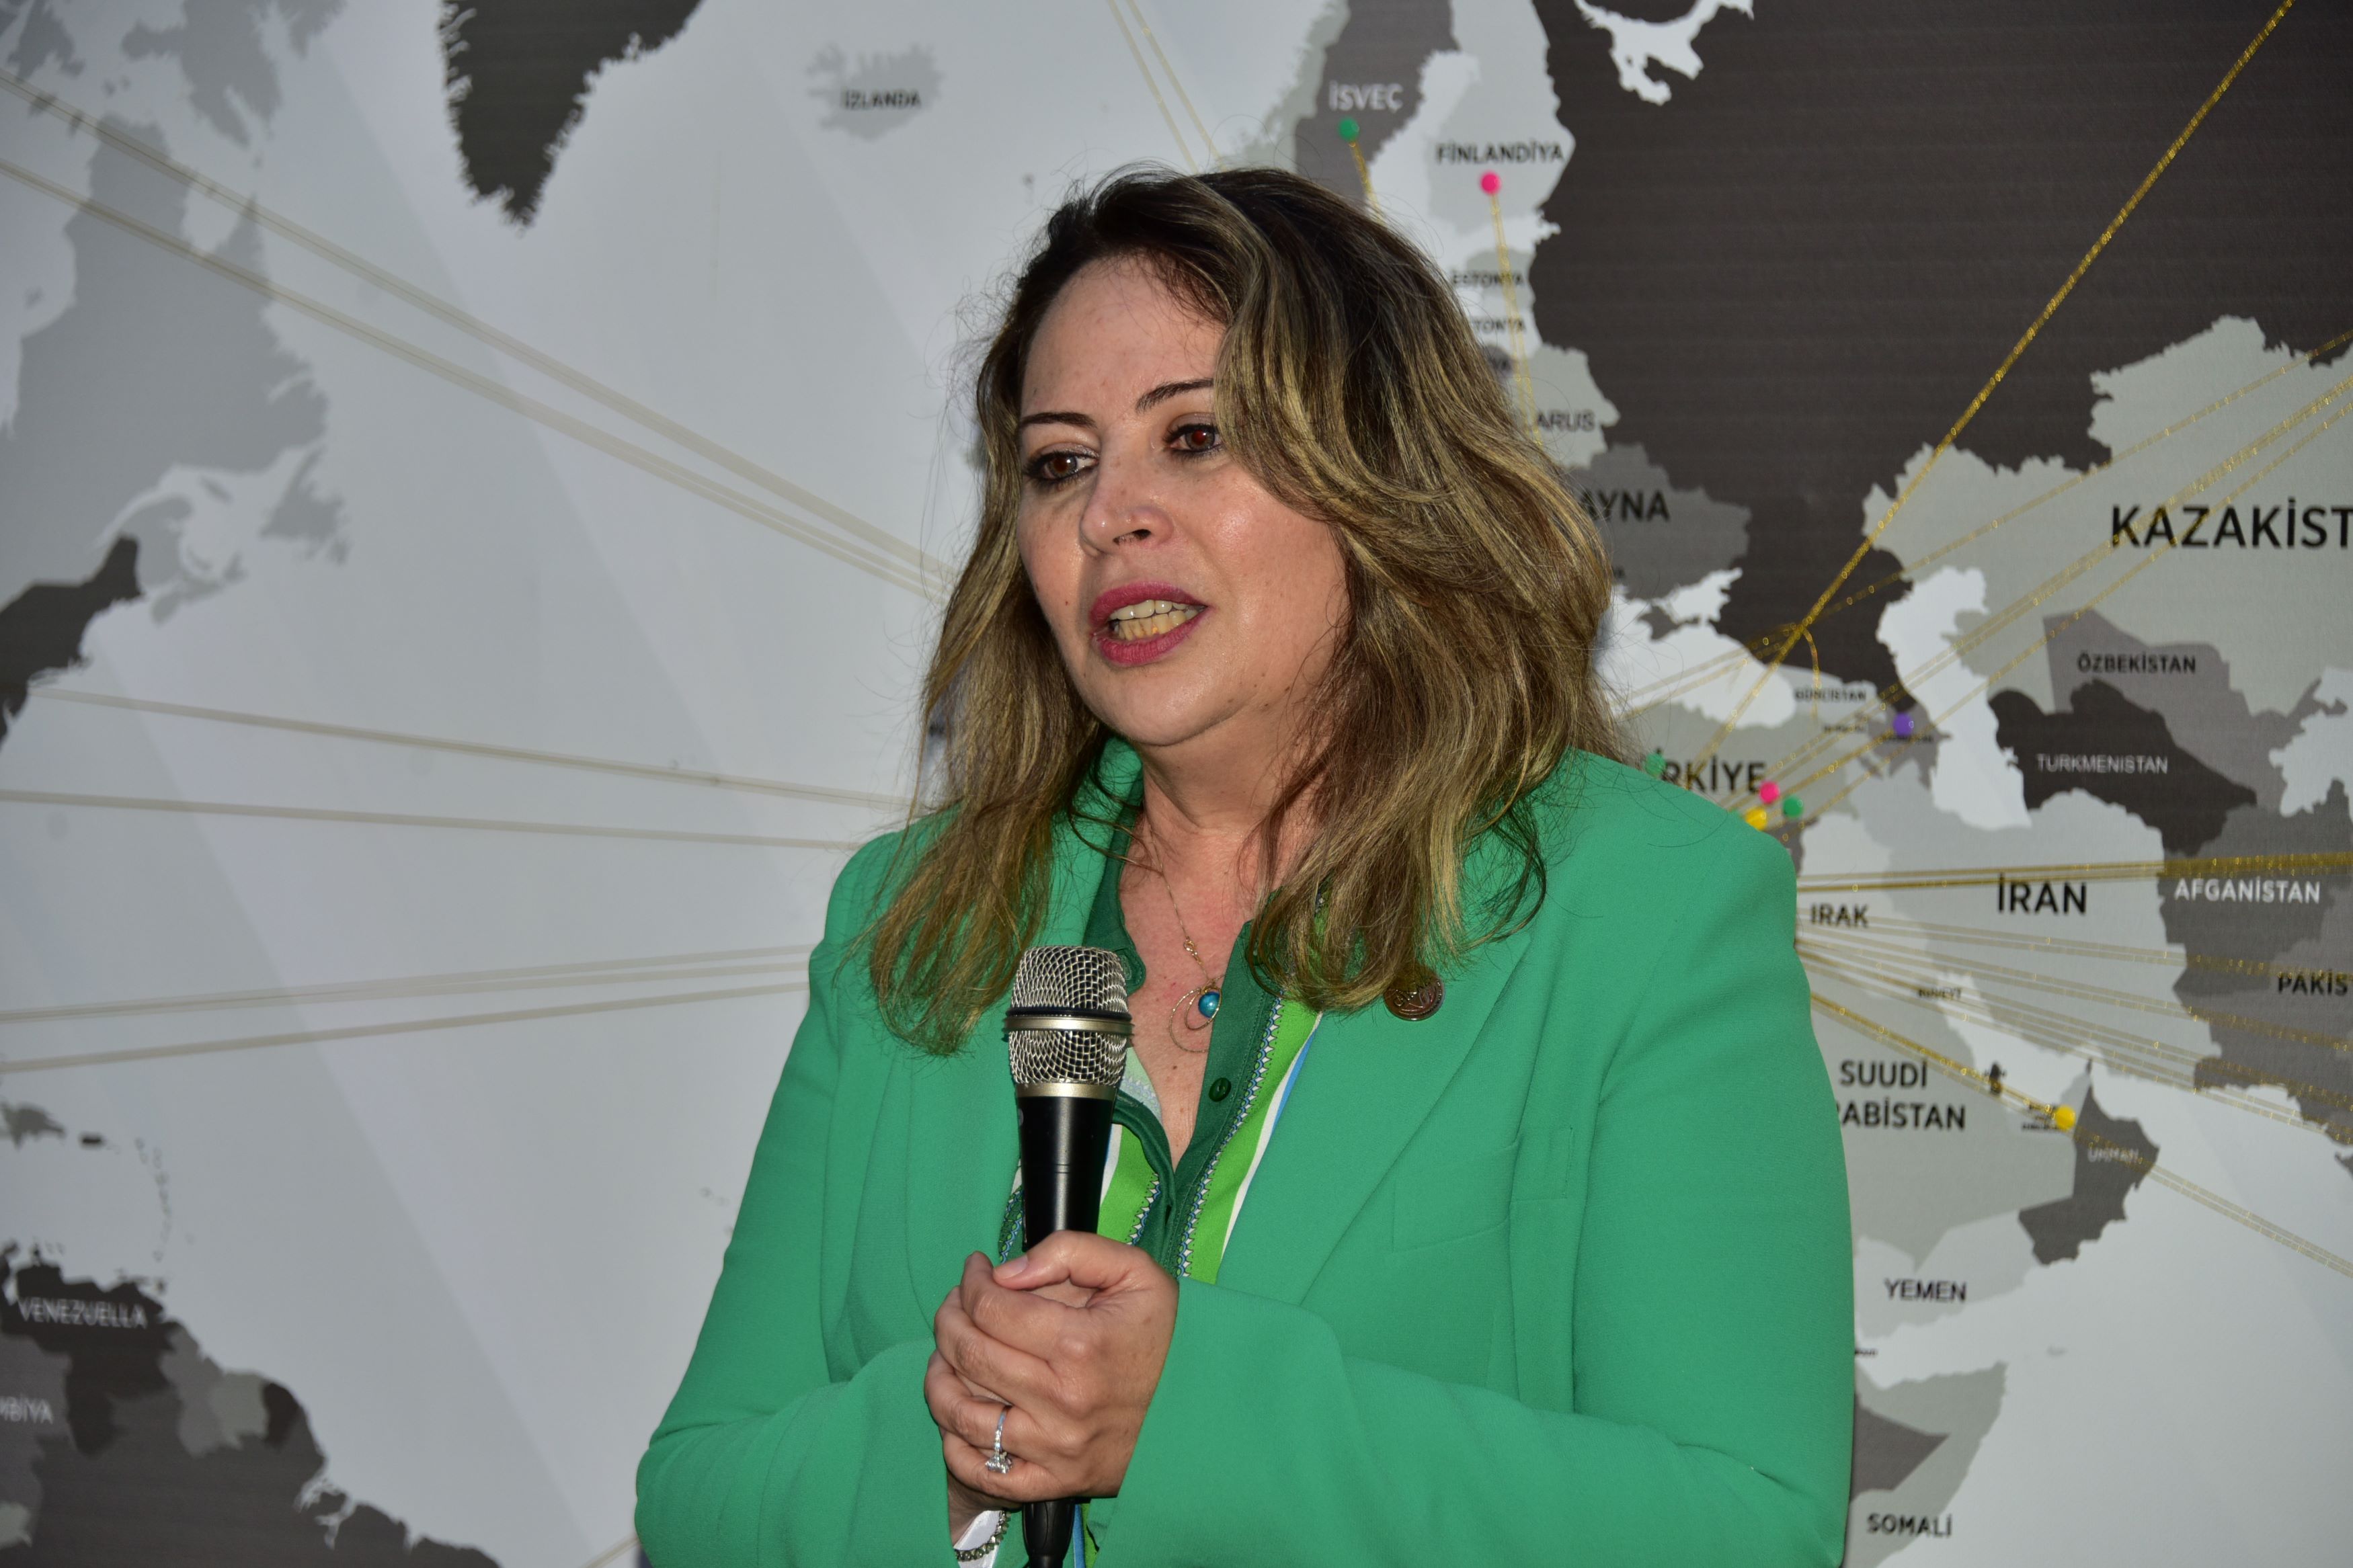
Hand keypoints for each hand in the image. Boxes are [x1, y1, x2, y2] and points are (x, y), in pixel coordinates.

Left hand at [926, 1234, 1178, 1515]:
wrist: (1203, 1409)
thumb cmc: (1167, 1336)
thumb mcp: (1136, 1273)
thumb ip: (1071, 1252)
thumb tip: (1006, 1272)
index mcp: (1081, 1344)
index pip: (992, 1307)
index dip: (972, 1281)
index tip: (976, 1269)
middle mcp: (1062, 1400)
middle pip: (969, 1354)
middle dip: (949, 1318)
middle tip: (956, 1302)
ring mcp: (1054, 1448)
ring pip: (961, 1414)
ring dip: (938, 1376)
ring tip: (947, 1352)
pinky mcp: (1054, 1482)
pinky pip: (982, 1472)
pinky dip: (954, 1443)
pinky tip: (959, 1410)